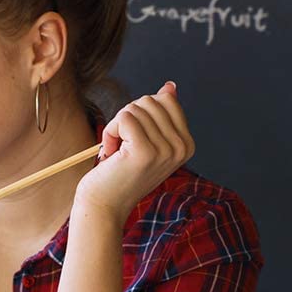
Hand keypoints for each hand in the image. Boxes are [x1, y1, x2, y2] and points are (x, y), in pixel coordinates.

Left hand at [71, 81, 194, 221]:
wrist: (105, 205)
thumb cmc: (121, 171)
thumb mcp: (146, 140)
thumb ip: (160, 115)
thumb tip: (170, 87)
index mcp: (186, 144)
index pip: (166, 100)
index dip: (141, 114)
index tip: (135, 139)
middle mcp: (181, 147)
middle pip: (149, 101)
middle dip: (127, 118)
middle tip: (123, 147)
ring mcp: (166, 150)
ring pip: (134, 108)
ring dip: (116, 128)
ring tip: (118, 153)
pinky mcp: (145, 151)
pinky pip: (124, 118)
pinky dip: (110, 132)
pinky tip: (111, 153)